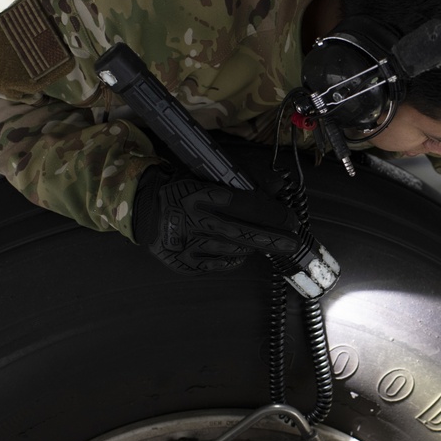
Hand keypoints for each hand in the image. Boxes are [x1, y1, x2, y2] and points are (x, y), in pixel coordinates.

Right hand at [133, 166, 301, 273]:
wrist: (147, 211)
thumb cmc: (186, 189)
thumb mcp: (213, 175)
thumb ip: (248, 179)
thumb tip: (279, 186)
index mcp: (200, 193)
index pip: (245, 205)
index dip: (272, 214)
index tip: (291, 220)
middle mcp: (194, 219)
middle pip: (243, 233)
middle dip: (273, 239)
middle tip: (293, 242)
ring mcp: (189, 244)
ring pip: (235, 250)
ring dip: (254, 246)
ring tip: (265, 241)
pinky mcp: (186, 263)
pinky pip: (222, 264)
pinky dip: (236, 258)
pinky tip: (240, 250)